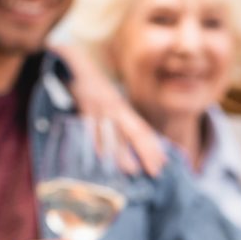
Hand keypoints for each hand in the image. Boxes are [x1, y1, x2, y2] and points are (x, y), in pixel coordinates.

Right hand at [56, 43, 165, 177]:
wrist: (77, 69)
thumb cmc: (96, 93)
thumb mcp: (113, 105)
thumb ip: (123, 122)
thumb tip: (141, 143)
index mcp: (123, 110)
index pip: (142, 130)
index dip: (153, 146)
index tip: (163, 163)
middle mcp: (116, 110)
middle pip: (134, 133)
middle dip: (146, 152)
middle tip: (155, 171)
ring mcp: (101, 110)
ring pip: (113, 134)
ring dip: (123, 153)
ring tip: (132, 170)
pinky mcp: (85, 109)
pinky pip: (91, 128)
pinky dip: (97, 142)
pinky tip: (103, 156)